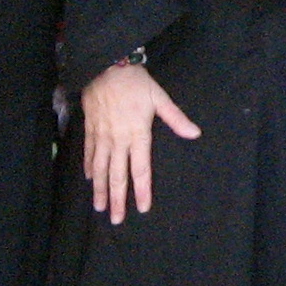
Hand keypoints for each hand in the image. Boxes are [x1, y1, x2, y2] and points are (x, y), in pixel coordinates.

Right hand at [79, 63, 200, 223]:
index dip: (142, 190)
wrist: (105, 65)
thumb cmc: (136, 82)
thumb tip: (195, 134)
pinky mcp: (90, 129)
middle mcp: (118, 140)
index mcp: (138, 135)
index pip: (141, 169)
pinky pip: (89, 153)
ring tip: (99, 208)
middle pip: (118, 175)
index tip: (143, 208)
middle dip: (117, 199)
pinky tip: (89, 179)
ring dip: (100, 189)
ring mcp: (102, 136)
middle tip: (116, 219)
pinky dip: (89, 168)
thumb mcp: (159, 98)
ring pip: (100, 169)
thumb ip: (176, 119)